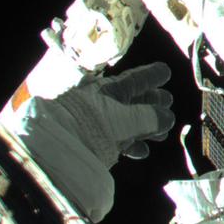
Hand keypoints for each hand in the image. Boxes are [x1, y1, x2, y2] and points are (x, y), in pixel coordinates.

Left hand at [55, 62, 175, 165]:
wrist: (55, 147)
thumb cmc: (92, 125)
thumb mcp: (125, 119)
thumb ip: (150, 117)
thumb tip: (168, 117)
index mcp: (111, 89)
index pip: (137, 78)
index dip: (153, 75)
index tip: (166, 72)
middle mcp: (104, 102)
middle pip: (133, 100)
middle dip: (153, 102)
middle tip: (168, 103)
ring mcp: (97, 122)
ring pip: (127, 121)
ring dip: (146, 126)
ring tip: (162, 135)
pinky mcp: (92, 141)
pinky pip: (117, 139)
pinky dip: (132, 144)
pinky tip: (143, 151)